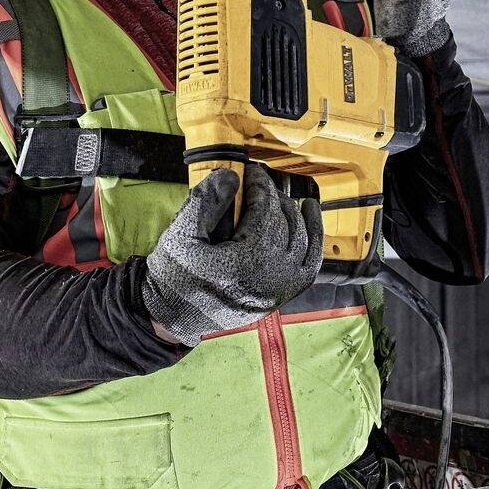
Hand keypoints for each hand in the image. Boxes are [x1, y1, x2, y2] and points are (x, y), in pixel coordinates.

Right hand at [141, 164, 323, 344]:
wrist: (174, 317)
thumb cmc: (174, 279)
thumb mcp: (181, 236)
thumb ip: (205, 202)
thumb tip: (231, 175)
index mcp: (247, 260)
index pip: (265, 209)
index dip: (259, 184)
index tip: (249, 170)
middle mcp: (271, 276)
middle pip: (284, 221)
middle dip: (272, 196)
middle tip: (255, 184)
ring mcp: (280, 288)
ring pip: (302, 238)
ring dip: (292, 212)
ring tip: (276, 197)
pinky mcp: (282, 296)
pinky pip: (310, 263)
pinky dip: (314, 237)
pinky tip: (309, 214)